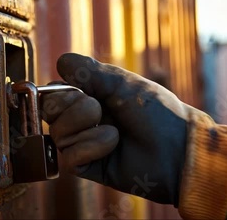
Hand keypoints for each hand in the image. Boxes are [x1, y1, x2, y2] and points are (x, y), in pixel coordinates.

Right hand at [41, 53, 190, 205]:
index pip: (54, 92)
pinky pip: (69, 156)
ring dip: (86, 127)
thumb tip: (61, 61)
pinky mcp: (88, 166)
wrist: (177, 148)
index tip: (82, 91)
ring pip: (58, 133)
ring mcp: (84, 143)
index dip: (60, 91)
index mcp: (90, 97)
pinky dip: (91, 146)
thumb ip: (89, 72)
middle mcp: (83, 120)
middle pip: (49, 112)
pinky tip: (113, 144)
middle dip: (72, 107)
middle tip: (98, 108)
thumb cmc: (156, 112)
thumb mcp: (121, 84)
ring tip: (114, 129)